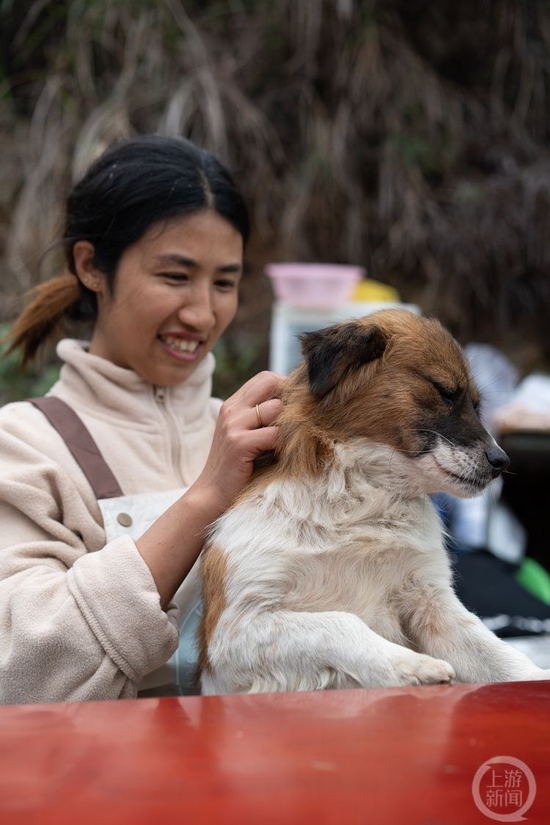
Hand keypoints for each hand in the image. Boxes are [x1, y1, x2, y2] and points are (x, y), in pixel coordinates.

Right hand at [190, 370, 285, 516]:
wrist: (211, 494)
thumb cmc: (236, 467)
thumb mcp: (245, 435)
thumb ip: (263, 419)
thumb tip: (299, 406)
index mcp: (233, 404)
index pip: (265, 378)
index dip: (286, 387)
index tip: (298, 406)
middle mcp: (232, 409)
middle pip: (271, 383)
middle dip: (291, 399)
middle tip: (299, 420)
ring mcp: (233, 425)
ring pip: (277, 408)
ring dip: (289, 424)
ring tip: (290, 441)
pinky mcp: (239, 443)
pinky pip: (274, 434)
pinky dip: (284, 444)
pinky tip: (282, 456)